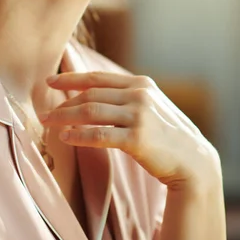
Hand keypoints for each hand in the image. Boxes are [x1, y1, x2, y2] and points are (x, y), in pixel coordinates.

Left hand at [40, 72, 220, 188]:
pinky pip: (99, 135)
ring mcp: (139, 116)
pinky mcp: (137, 139)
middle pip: (90, 95)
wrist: (194, 161)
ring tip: (49, 124)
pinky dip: (78, 135)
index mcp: (141, 83)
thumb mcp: (150, 105)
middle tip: (45, 112)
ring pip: (90, 112)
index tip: (50, 81)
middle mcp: (139, 95)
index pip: (97, 78)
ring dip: (65, 117)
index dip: (71, 78)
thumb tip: (93, 92)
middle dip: (63, 103)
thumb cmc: (167, 134)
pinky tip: (66, 138)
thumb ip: (126, 95)